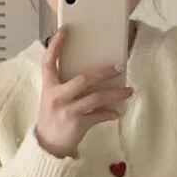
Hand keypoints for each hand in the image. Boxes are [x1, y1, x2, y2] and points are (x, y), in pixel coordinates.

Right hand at [35, 26, 134, 159]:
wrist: (48, 146)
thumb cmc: (54, 118)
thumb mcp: (53, 98)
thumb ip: (66, 85)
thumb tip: (93, 73)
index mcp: (48, 87)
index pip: (48, 62)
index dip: (56, 45)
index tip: (65, 30)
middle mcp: (56, 97)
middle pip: (83, 79)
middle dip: (103, 72)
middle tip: (119, 67)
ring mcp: (67, 111)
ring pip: (96, 98)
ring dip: (115, 94)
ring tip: (128, 91)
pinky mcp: (77, 124)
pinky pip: (98, 116)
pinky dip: (109, 113)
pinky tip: (116, 112)